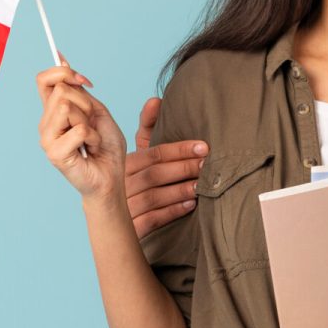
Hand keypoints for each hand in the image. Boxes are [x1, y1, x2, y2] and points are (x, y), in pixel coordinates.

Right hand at [36, 64, 125, 200]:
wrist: (111, 177)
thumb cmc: (106, 148)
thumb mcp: (98, 111)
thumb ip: (80, 90)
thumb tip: (63, 60)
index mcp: (54, 111)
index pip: (43, 79)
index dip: (63, 72)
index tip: (82, 80)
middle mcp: (46, 123)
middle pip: (60, 90)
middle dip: (85, 103)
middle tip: (92, 124)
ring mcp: (47, 138)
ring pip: (67, 107)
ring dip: (89, 122)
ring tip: (91, 139)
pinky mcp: (54, 152)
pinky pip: (78, 129)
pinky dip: (93, 138)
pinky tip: (90, 150)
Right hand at [123, 96, 209, 239]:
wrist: (119, 224)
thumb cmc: (135, 183)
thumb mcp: (140, 157)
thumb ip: (148, 128)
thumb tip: (155, 99)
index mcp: (123, 166)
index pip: (152, 154)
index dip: (180, 150)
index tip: (204, 147)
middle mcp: (120, 186)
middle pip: (155, 174)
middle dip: (185, 168)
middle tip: (209, 165)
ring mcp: (124, 208)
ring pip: (153, 196)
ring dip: (181, 190)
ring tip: (202, 185)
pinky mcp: (131, 229)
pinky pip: (152, 219)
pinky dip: (173, 211)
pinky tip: (190, 205)